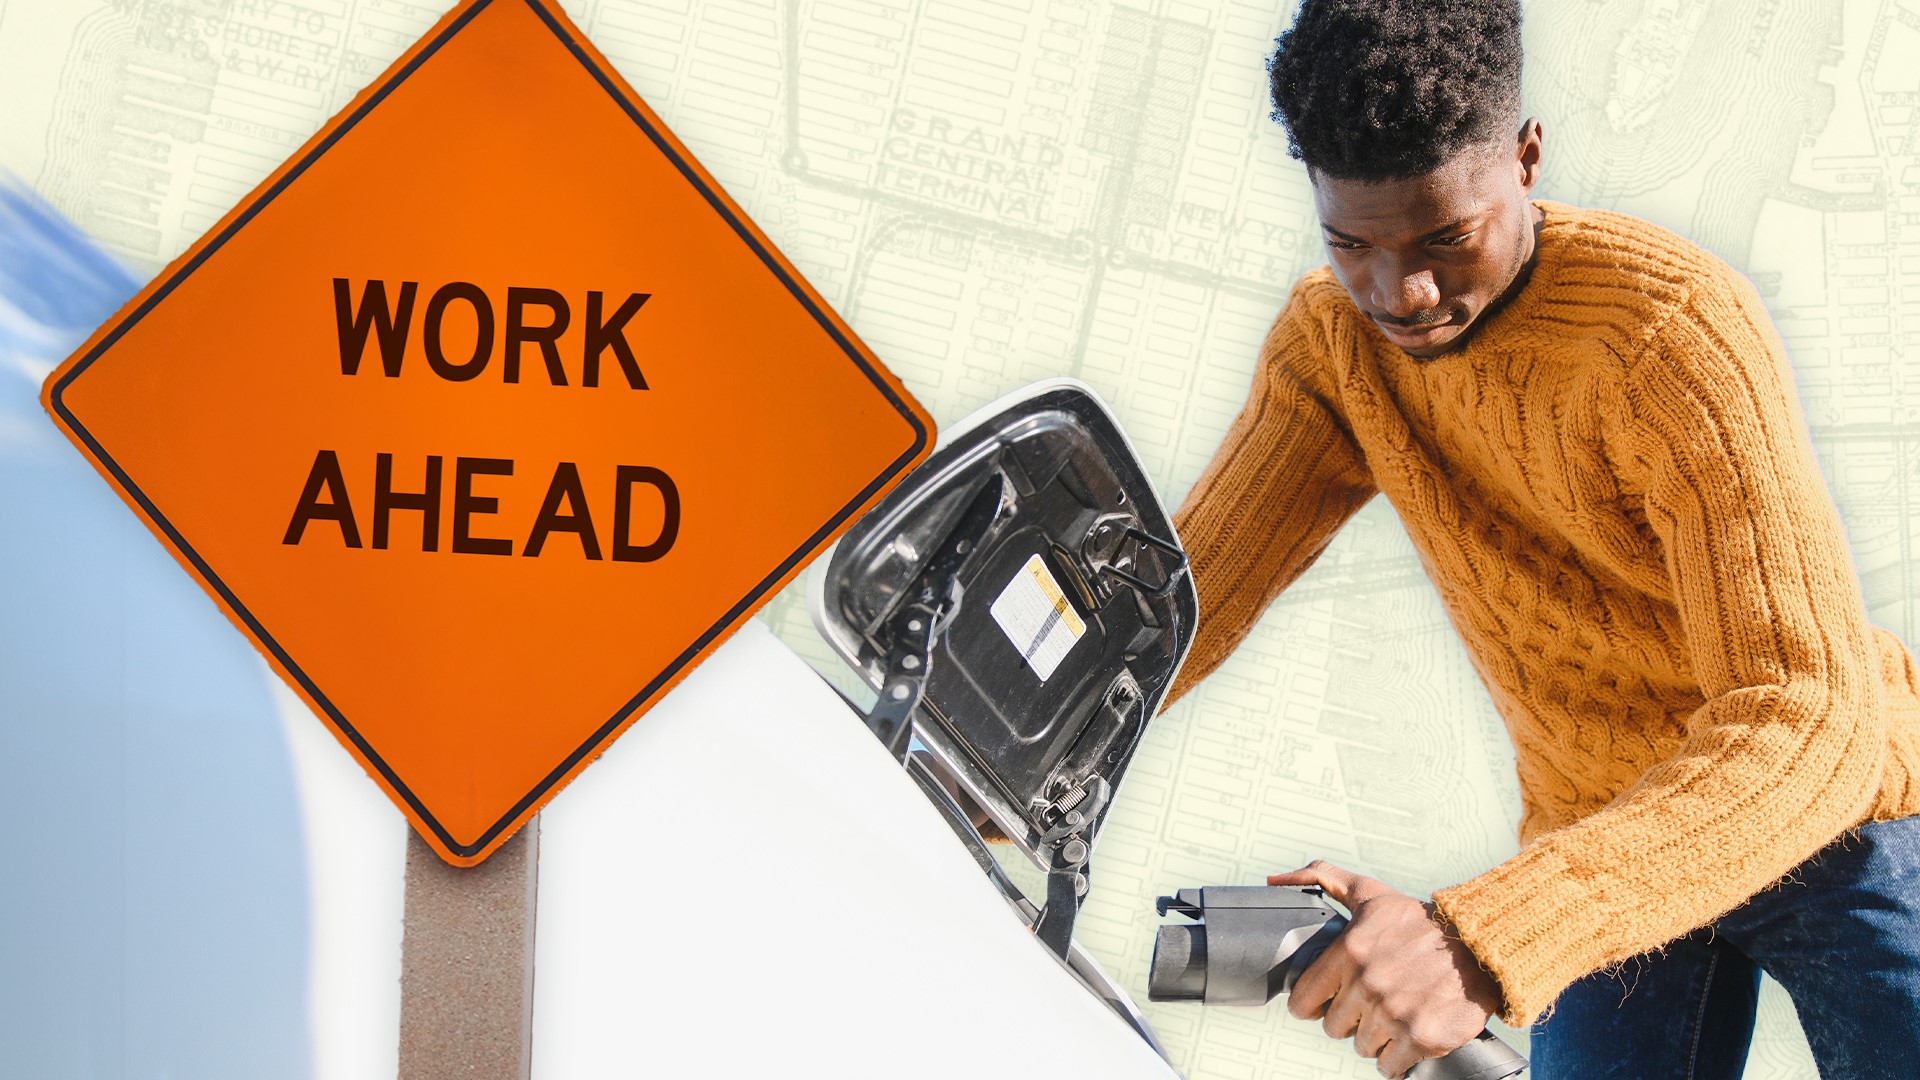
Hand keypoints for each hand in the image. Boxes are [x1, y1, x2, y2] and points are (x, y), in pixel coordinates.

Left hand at [1266, 861, 1502, 1078]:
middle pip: (1334, 1028)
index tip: (1330, 998)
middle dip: (1349, 1018)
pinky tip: (1408, 1035)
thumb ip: (1322, 880)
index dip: (1314, 1003)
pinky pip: (1390, 1066)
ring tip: (1394, 1014)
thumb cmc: (1421, 921)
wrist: (1482, 945)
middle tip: (1371, 1002)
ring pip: (1362, 1047)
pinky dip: (1397, 1058)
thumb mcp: (1370, 893)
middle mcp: (1368, 985)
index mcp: (1349, 951)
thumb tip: (1275, 882)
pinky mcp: (1422, 1038)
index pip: (1303, 1001)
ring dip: (1375, 1036)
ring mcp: (1395, 1014)